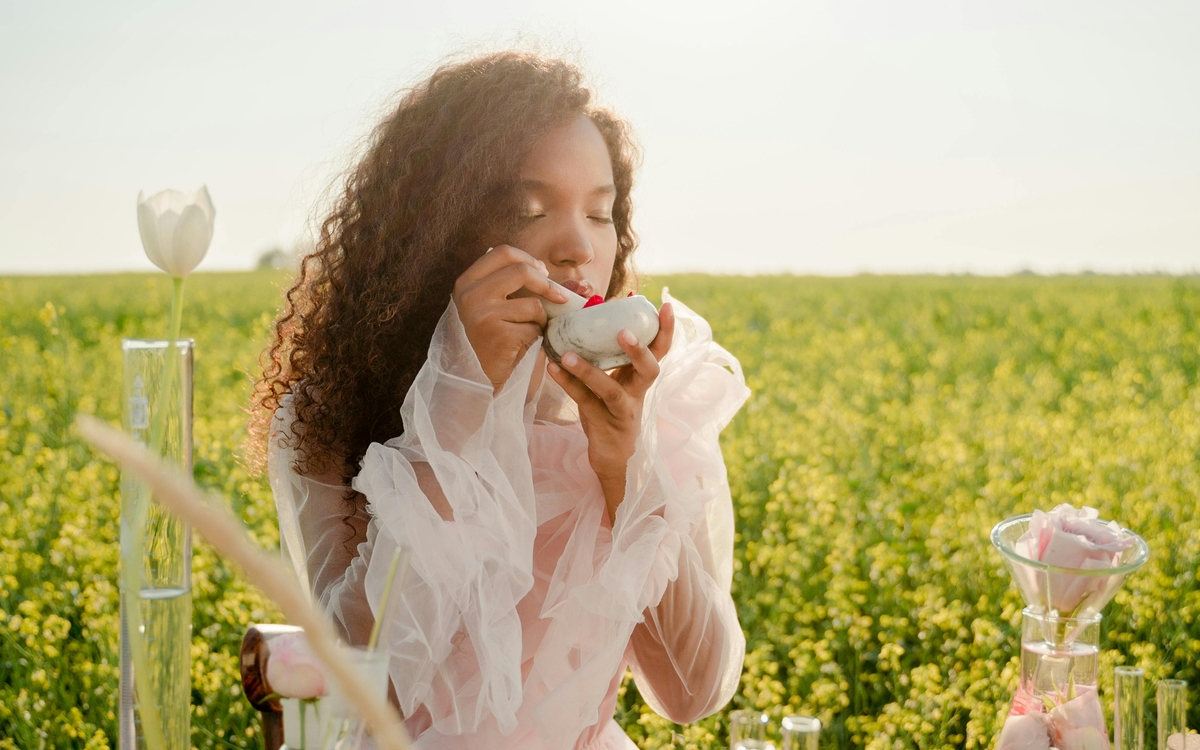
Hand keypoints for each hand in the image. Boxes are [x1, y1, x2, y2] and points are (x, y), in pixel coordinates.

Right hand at [453, 245, 569, 392]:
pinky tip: (522, 344)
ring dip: (540, 319)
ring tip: (529, 330)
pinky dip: (536, 336)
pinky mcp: (498, 335)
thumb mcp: (493, 304)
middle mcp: (470, 294)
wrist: (476, 376)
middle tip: (560, 297)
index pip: (503, 252)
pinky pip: (534, 328)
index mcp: (467, 281)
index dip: (528, 259)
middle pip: (521, 270)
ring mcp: (482, 314)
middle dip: (547, 284)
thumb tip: (552, 271)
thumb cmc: (490, 336)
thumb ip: (512, 284)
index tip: (543, 273)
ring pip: (533, 304)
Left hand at [547, 302, 675, 521]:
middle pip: (649, 370)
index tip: (667, 306)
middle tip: (623, 332)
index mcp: (642, 378)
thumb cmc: (612, 409)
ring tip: (567, 354)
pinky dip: (567, 384)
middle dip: (639, 350)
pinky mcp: (603, 424)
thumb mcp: (618, 380)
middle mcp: (637, 392)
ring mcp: (621, 411)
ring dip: (589, 371)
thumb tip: (594, 311)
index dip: (666, 330)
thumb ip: (611, 354)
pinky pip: (584, 401)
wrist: (613, 456)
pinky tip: (552, 368)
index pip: (660, 351)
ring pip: (610, 390)